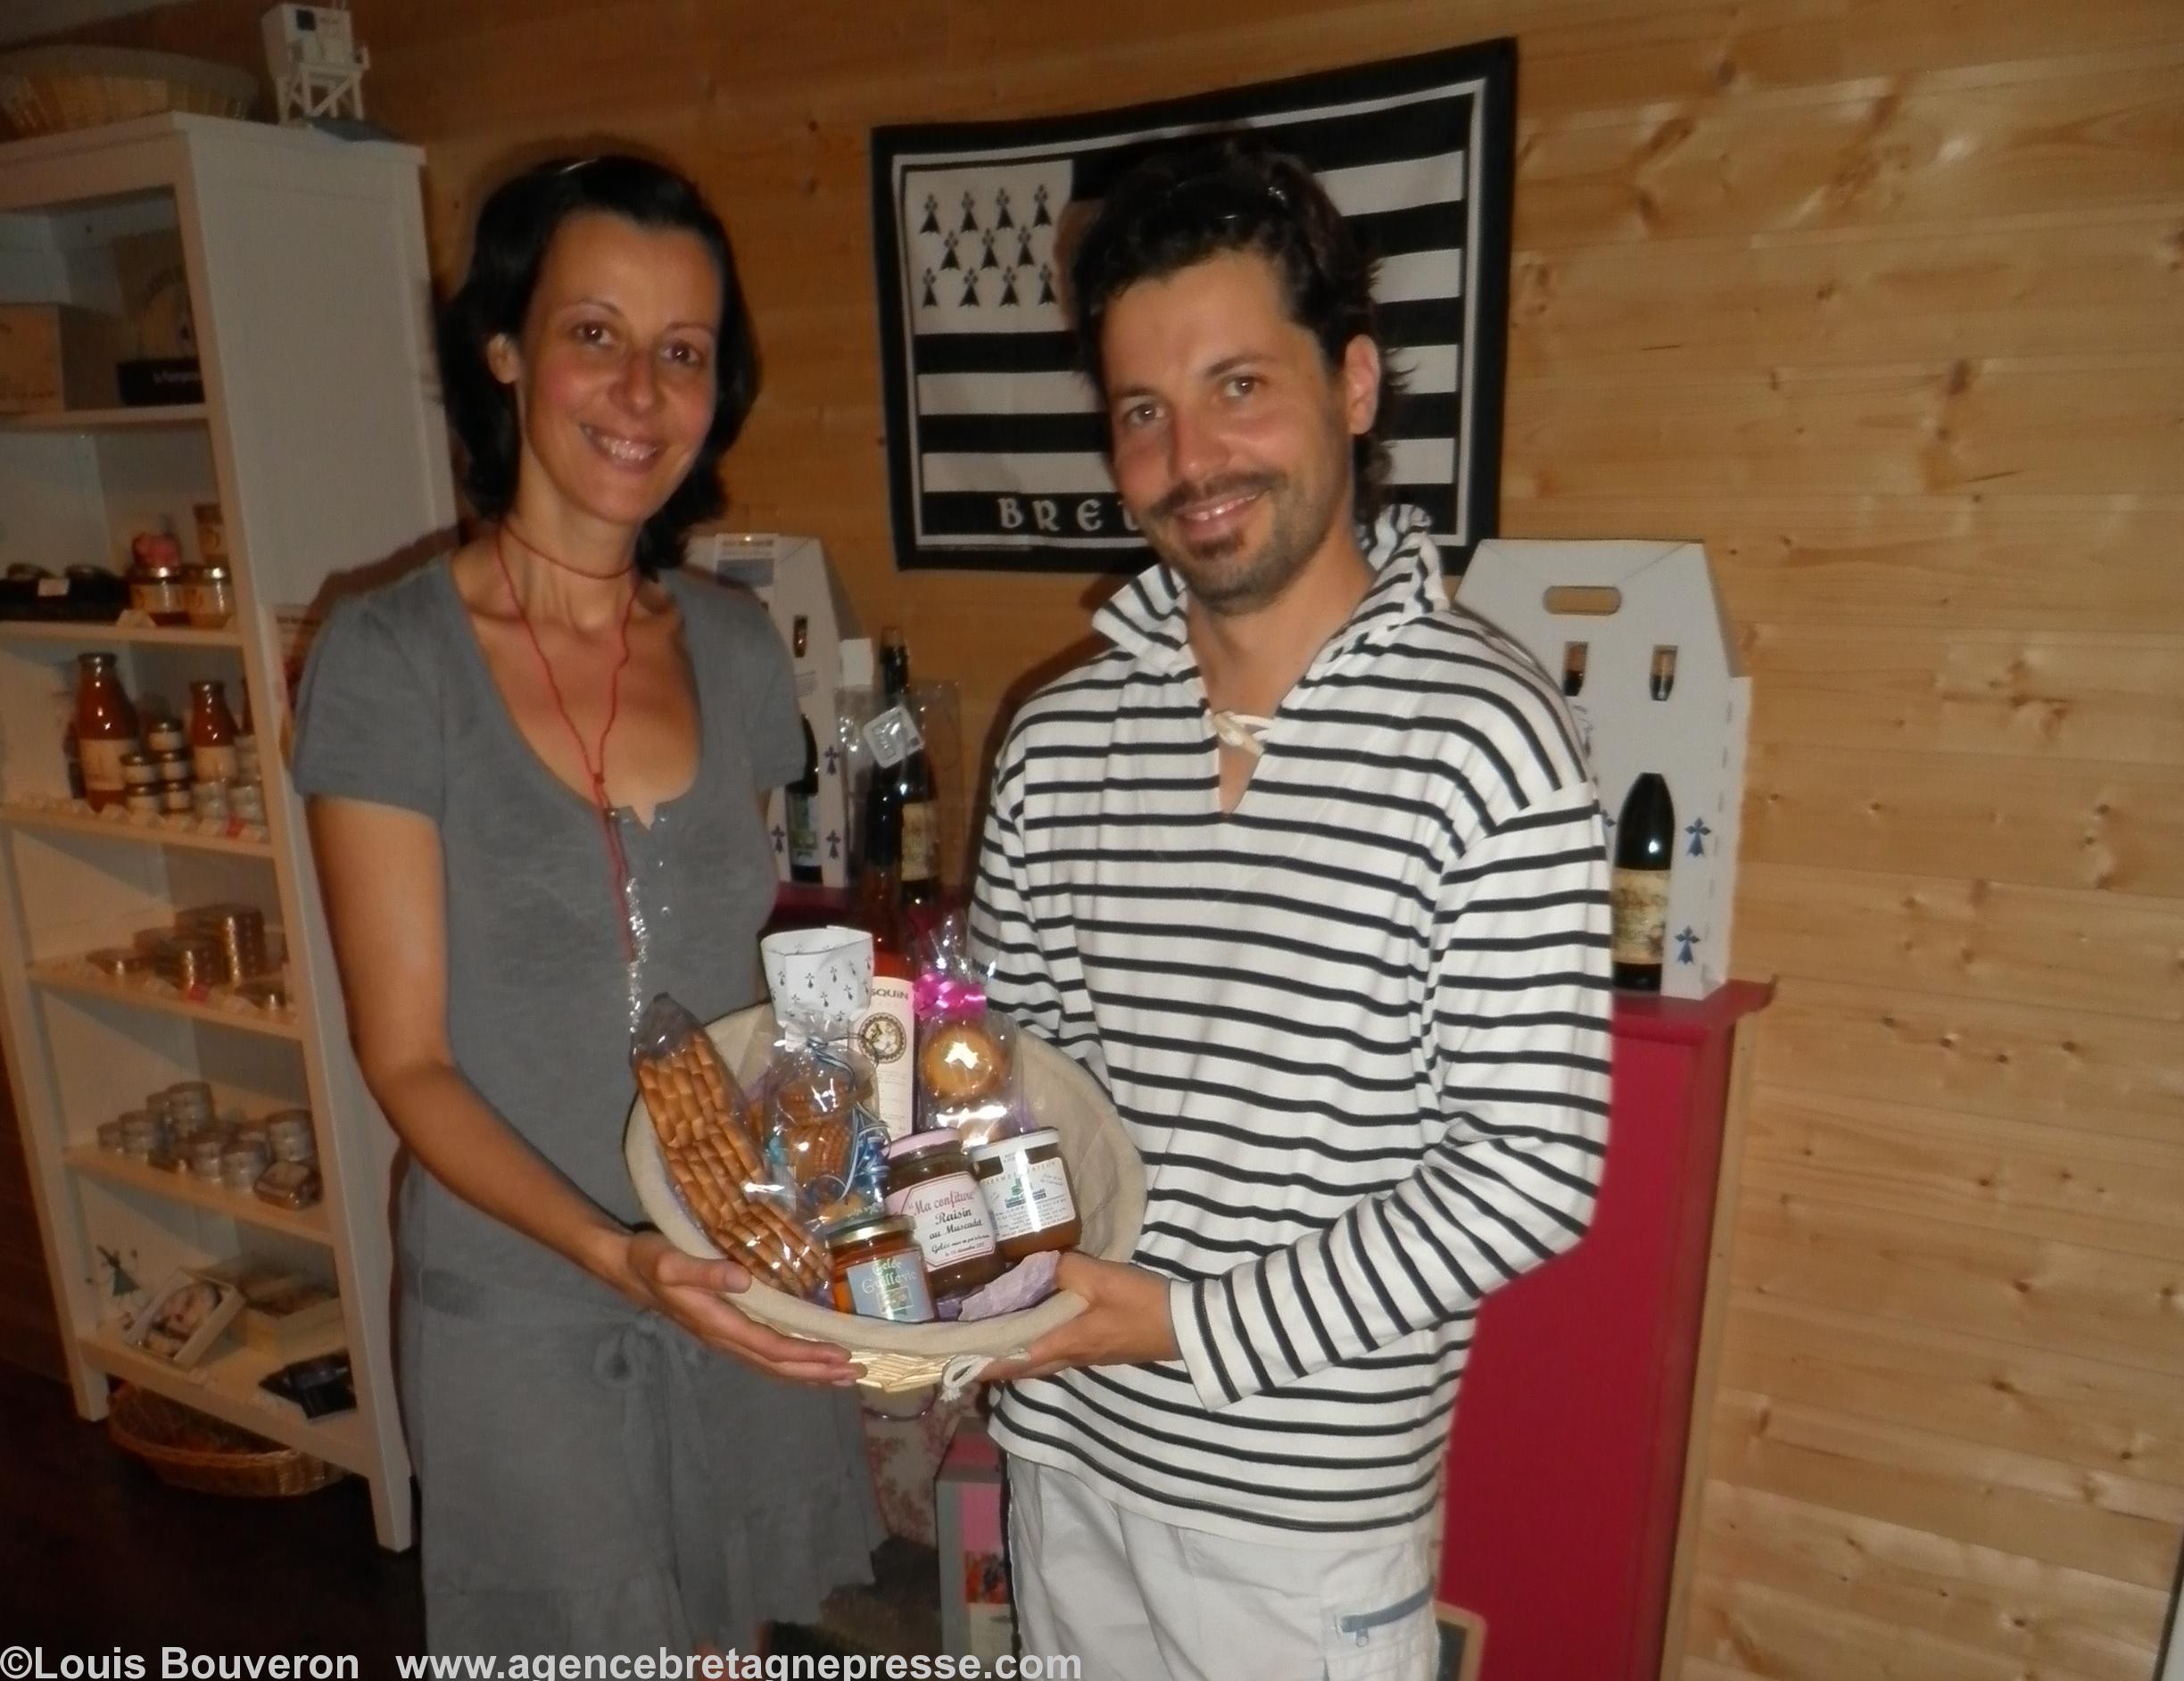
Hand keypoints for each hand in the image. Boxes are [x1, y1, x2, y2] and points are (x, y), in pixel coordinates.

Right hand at [618, 1231, 859, 1386]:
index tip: (839, 1355)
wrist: (627, 1270)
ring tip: (842, 1377)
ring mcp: (724, 1339)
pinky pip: (763, 1357)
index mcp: (718, 1323)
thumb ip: (706, 1270)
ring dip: (808, 1373)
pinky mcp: (725, 1333)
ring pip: (771, 1366)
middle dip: (817, 1371)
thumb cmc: (650, 1261)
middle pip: (777, 1365)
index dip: (805, 1354)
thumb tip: (744, 1279)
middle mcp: (724, 1338)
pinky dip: (790, 1364)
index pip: (770, 1347)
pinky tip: (807, 1364)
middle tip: (856, 1373)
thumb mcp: (671, 1260)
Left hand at [984, 1253, 1179, 1381]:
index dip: (983, 1365)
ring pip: (1040, 1361)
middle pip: (1023, 1367)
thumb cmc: (1141, 1304)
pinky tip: (1037, 1325)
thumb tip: (1038, 1264)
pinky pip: (1057, 1352)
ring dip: (1016, 1354)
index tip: (955, 1365)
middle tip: (970, 1346)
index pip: (1013, 1361)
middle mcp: (1071, 1357)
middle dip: (994, 1362)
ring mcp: (1087, 1357)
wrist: (1185, 1326)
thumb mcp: (1100, 1277)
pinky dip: (1037, 1345)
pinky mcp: (1100, 1349)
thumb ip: (1064, 1268)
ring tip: (995, 1334)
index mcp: (1065, 1343)